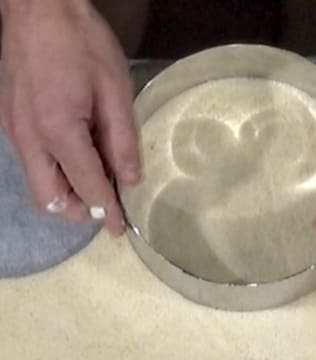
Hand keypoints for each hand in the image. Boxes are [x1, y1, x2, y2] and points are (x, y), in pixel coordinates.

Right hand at [0, 0, 139, 234]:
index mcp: (58, 131)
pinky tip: (77, 162)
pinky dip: (55, 175)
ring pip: (37, 185)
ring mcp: (14, 132)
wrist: (38, 9)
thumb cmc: (82, 44)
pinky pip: (32, 165)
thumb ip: (122, 140)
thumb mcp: (115, 90)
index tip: (119, 229)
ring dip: (66, 196)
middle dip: (80, 212)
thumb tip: (130, 179)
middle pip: (50, 199)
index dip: (106, 211)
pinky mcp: (11, 122)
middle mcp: (29, 140)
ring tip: (95, 188)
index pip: (87, 186)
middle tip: (106, 208)